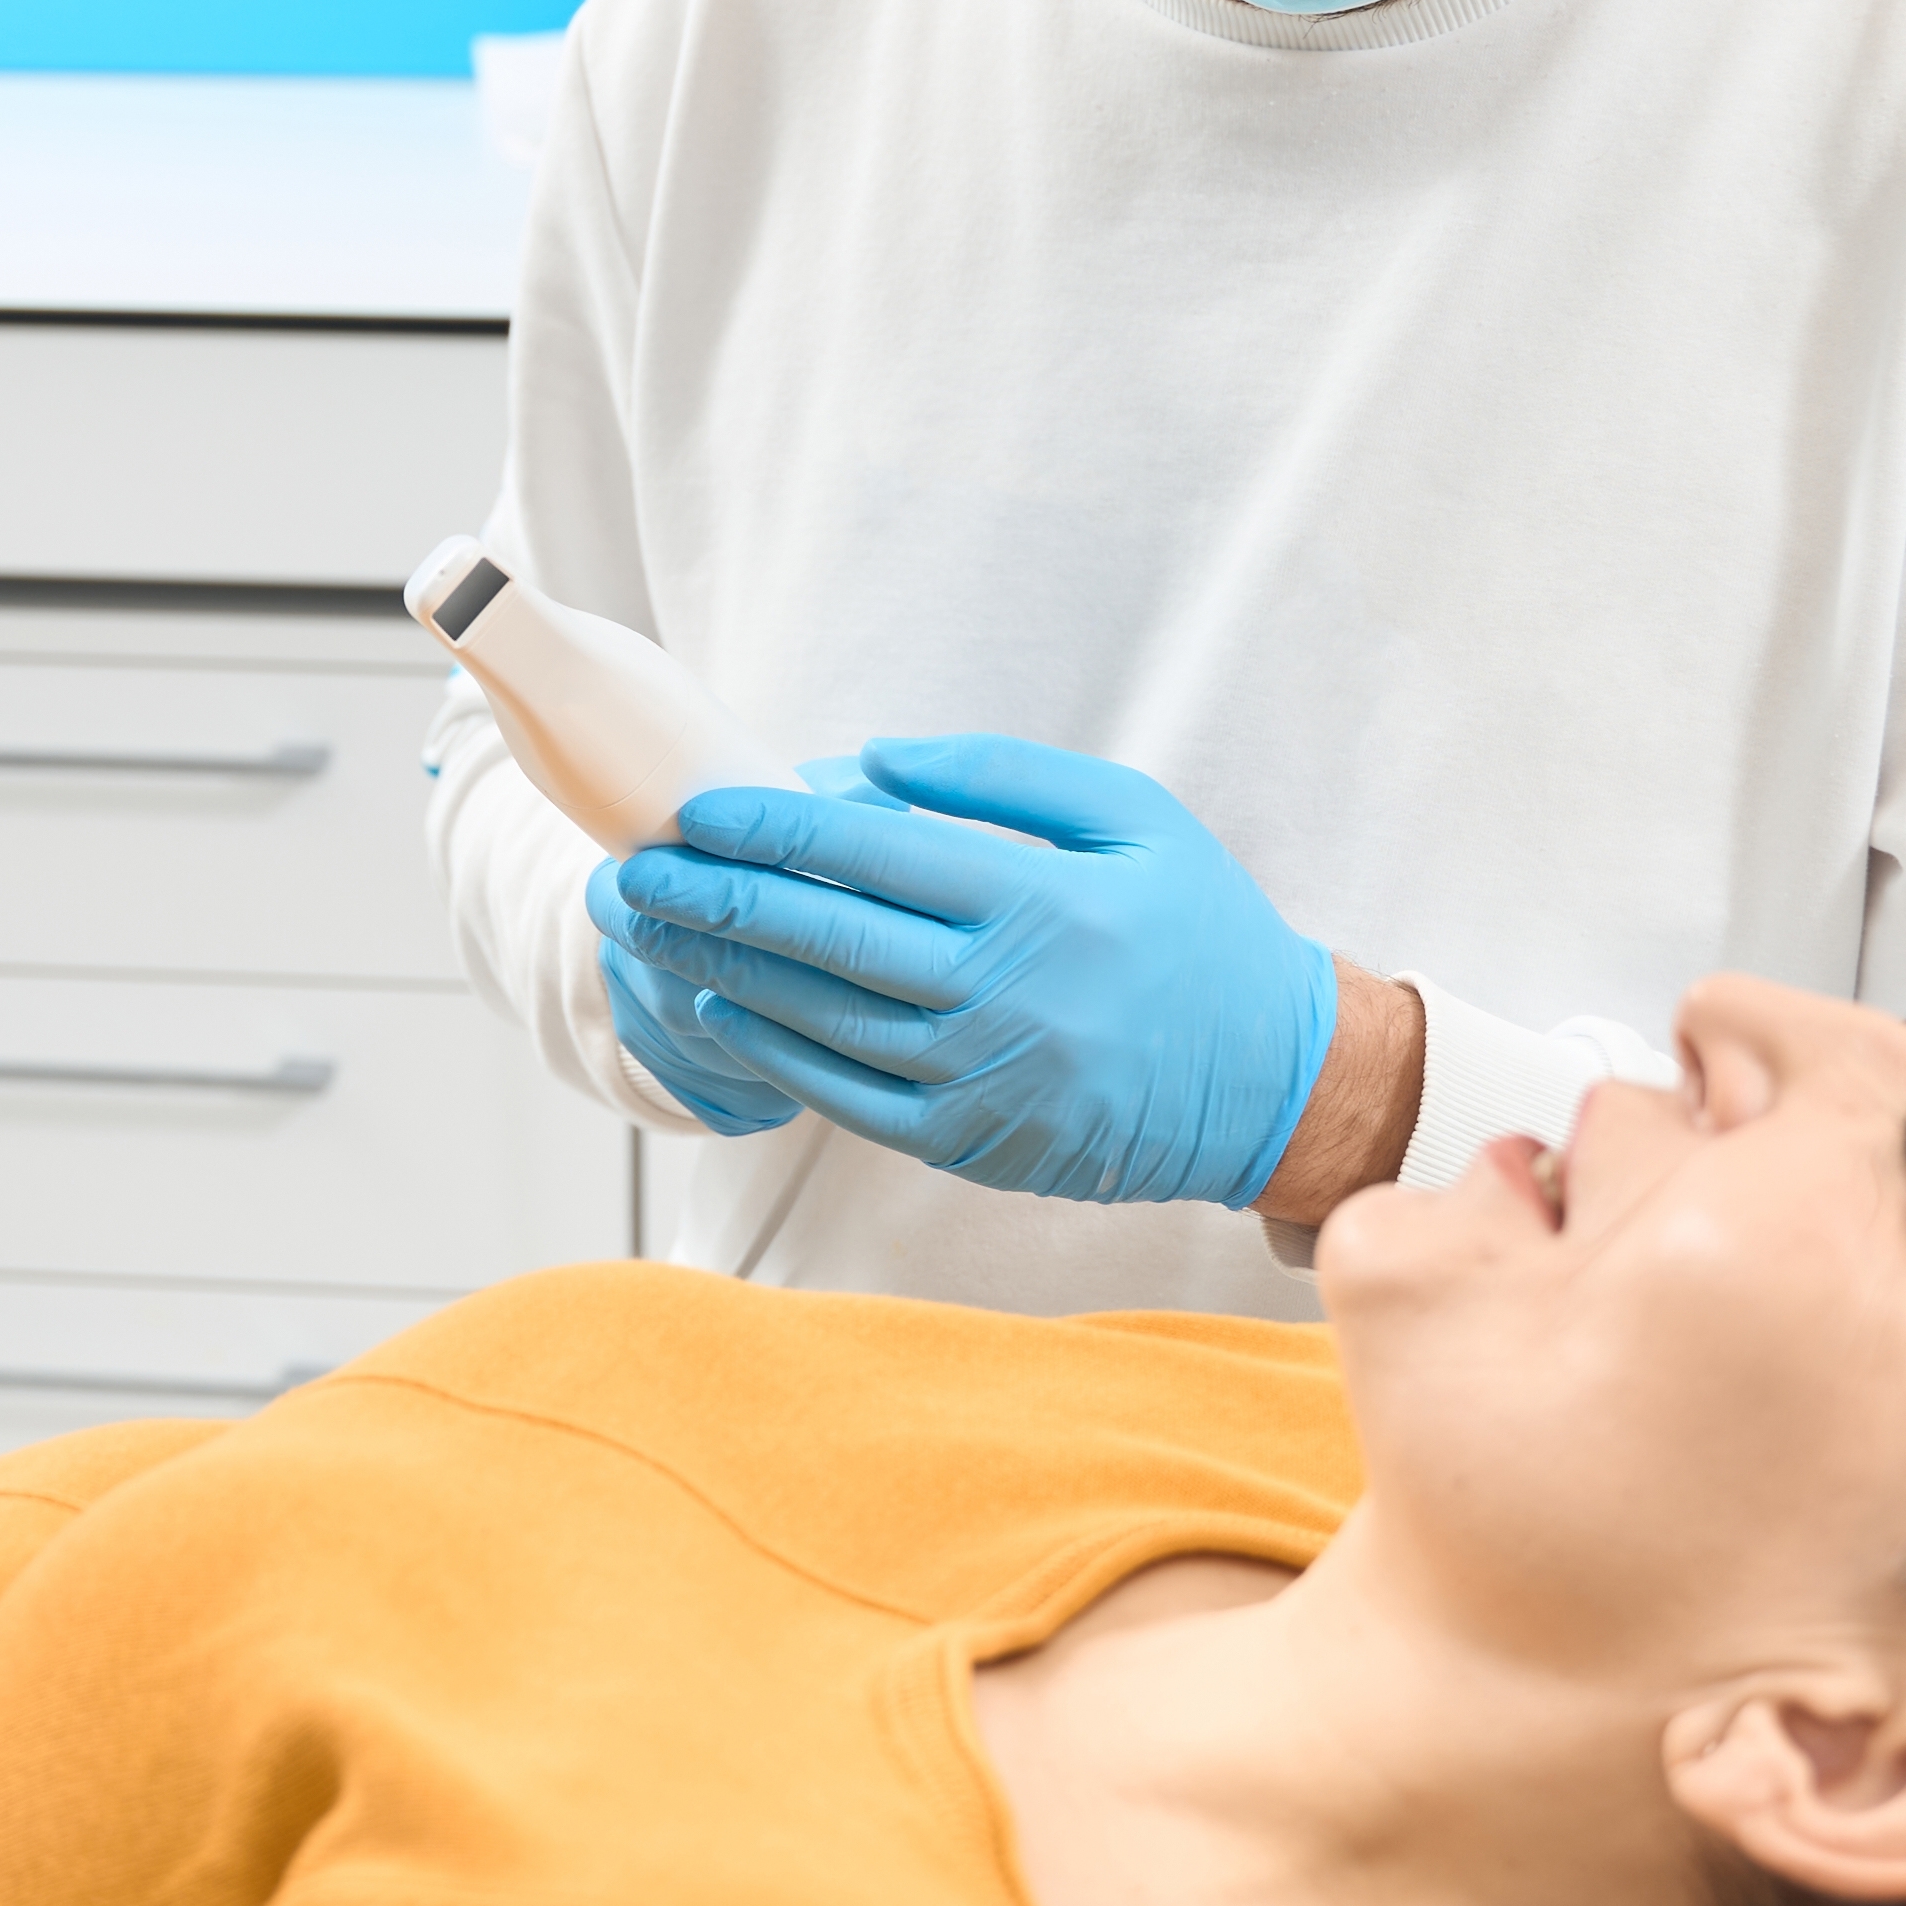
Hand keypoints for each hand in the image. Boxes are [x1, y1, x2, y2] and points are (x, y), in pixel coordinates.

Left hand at [602, 736, 1345, 1210]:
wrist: (1272, 1083)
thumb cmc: (1201, 931)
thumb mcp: (1131, 817)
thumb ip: (1000, 778)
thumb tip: (869, 762)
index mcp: (1041, 901)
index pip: (870, 854)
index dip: (768, 830)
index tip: (693, 810)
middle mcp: (1004, 994)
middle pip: (824, 938)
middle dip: (713, 901)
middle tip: (633, 870)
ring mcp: (983, 1079)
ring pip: (818, 1020)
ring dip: (721, 974)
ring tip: (651, 933)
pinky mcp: (972, 1142)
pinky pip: (846, 1096)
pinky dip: (773, 1053)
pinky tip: (720, 1012)